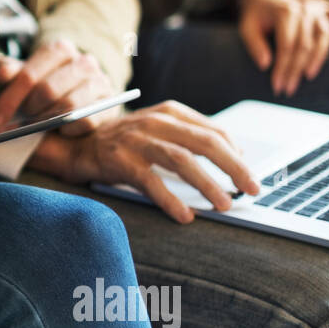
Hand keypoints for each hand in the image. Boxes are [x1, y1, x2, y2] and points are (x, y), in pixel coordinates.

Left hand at [0, 39, 118, 136]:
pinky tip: (59, 131)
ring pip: (68, 106)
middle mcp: (84, 61)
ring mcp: (100, 81)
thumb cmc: (44, 84)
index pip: (29, 75)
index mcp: (59, 50)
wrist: (79, 93)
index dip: (10, 99)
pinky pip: (86, 121)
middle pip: (48, 91)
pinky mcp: (110, 103)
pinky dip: (69, 129)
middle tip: (18, 124)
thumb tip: (2, 73)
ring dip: (47, 121)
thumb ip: (9, 71)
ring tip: (36, 127)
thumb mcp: (24, 75)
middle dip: (29, 111)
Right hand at [30, 101, 259, 223]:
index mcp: (170, 112)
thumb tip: (236, 157)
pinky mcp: (119, 161)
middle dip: (234, 167)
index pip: (214, 131)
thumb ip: (191, 138)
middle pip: (205, 143)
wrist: (76, 144)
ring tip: (225, 204)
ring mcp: (136, 140)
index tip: (251, 176)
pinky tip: (185, 215)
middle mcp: (155, 122)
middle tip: (253, 189)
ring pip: (182, 160)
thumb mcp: (158, 130)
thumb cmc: (124, 142)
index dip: (237, 155)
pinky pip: (150, 182)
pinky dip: (170, 200)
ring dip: (208, 184)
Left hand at [238, 0, 328, 95]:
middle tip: (289, 89)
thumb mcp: (247, 28)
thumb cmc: (255, 16)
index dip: (283, 68)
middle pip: (305, 44)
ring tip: (308, 76)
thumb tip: (266, 65)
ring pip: (323, 34)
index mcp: (284, 12)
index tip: (277, 86)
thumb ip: (254, 45)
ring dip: (318, 57)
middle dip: (296, 70)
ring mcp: (316, 6)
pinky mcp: (324, 7)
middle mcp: (303, 7)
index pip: (286, 45)